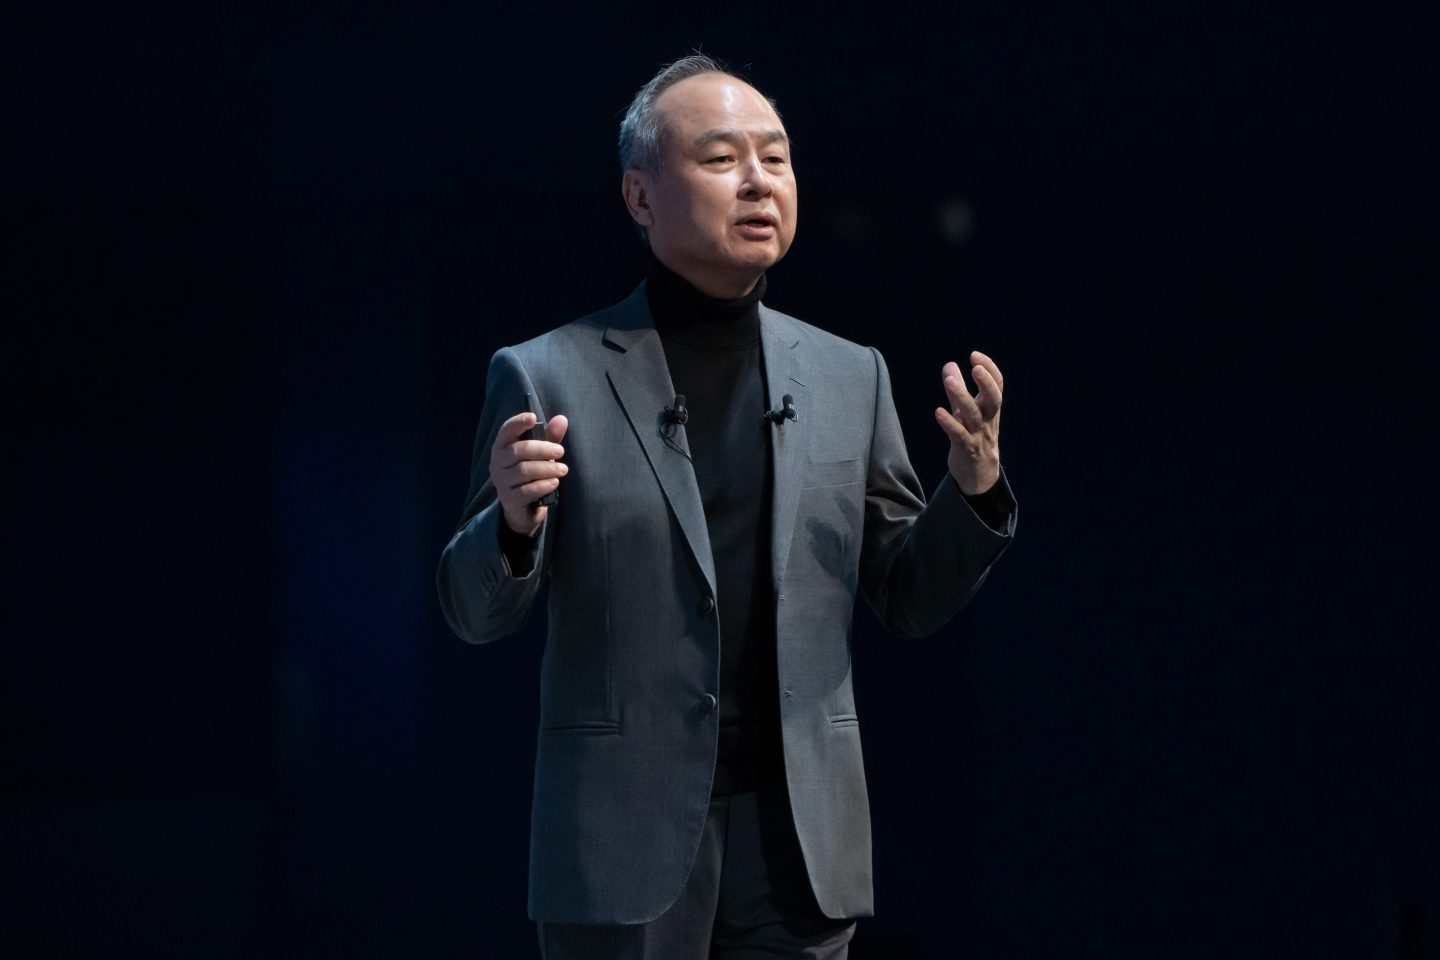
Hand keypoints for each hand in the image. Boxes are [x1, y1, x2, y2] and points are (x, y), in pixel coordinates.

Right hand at [490, 411, 569, 536]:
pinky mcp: (509, 500)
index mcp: (503, 446)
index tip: (533, 418)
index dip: (518, 422)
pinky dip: (543, 485)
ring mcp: (501, 482)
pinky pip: (526, 491)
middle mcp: (497, 463)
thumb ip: (550, 437)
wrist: (524, 508)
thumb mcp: (542, 454)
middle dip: (542, 449)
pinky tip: (555, 482)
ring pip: (523, 471)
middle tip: (561, 451)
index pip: (506, 430)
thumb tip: (561, 419)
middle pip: (518, 451)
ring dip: (546, 468)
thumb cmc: (532, 473)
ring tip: (563, 469)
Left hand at [935, 351, 1002, 494]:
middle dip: (986, 382)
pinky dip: (949, 423)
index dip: (989, 369)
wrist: (979, 473)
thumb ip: (958, 389)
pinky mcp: (966, 449)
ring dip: (962, 397)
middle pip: (993, 399)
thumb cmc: (973, 436)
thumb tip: (949, 364)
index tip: (975, 355)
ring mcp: (978, 435)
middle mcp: (987, 420)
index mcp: (990, 408)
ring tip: (949, 380)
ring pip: (973, 415)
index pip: (997, 385)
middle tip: (975, 367)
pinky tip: (938, 412)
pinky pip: (959, 435)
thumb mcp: (967, 411)